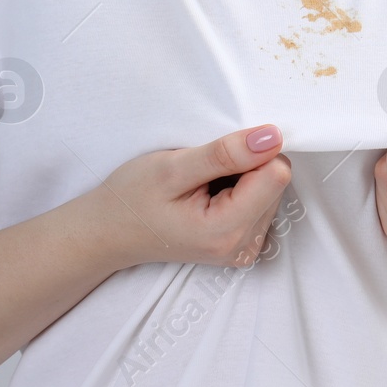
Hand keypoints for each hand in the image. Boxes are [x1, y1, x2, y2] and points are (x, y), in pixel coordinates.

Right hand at [92, 125, 292, 268]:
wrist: (109, 233)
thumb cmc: (132, 199)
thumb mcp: (173, 168)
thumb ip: (225, 154)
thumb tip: (272, 138)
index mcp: (228, 231)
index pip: (276, 173)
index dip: (249, 152)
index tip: (215, 157)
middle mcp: (243, 246)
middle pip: (276, 183)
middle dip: (245, 166)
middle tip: (202, 174)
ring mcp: (244, 249)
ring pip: (270, 190)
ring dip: (240, 178)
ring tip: (200, 187)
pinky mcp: (242, 245)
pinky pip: (260, 203)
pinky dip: (238, 191)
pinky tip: (207, 197)